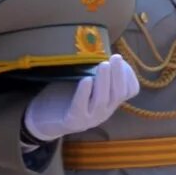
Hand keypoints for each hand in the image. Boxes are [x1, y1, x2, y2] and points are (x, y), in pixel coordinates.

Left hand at [23, 55, 138, 141]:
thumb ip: (97, 76)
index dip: (129, 77)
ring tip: (103, 65)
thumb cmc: (67, 98)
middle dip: (118, 75)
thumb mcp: (88, 88)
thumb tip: (104, 53)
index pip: (128, 92)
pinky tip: (86, 80)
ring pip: (101, 99)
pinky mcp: (73, 121)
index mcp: (109, 104)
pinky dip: (84, 93)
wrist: (46, 121)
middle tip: (116, 57)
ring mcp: (89, 119)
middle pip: (117, 94)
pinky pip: (80, 106)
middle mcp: (103, 112)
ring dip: (104, 81)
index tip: (124, 62)